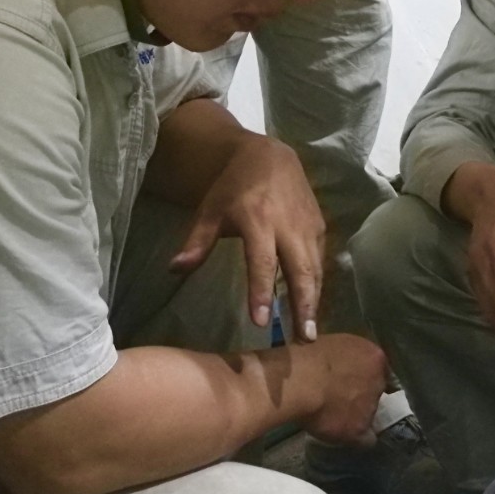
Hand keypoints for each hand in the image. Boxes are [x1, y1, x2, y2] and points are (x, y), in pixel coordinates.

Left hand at [169, 137, 324, 342]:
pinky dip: (318, 285)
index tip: (261, 321)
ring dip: (314, 300)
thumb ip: (197, 242)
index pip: (262, 261)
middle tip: (304, 338)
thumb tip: (174, 270)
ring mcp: (307, 225)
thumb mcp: (210, 210)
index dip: (261, 291)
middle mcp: (287, 224)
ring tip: (310, 333)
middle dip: (303, 303)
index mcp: (257, 220)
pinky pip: (320, 260)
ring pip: (314, 268)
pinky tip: (313, 307)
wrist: (269, 155)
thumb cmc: (233, 187)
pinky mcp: (319, 226)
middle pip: (299, 268)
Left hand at [294, 334, 386, 445]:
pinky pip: (325, 356)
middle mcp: (365, 345)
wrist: (294, 383)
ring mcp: (340, 338)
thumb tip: (370, 436)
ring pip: (344, 361)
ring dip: (338, 373)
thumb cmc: (330, 408)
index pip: (384, 384)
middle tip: (342, 400)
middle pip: (365, 369)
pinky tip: (311, 382)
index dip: (372, 399)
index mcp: (380, 364)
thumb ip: (368, 434)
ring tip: (324, 392)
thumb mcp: (354, 433)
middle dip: (357, 383)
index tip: (360, 409)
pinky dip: (321, 367)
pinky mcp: (317, 339)